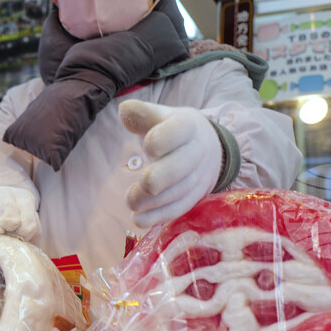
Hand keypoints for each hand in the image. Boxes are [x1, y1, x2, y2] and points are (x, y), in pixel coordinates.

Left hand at [119, 100, 221, 227]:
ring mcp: (197, 177)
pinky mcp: (193, 197)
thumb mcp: (158, 117)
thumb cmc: (170, 129)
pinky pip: (178, 209)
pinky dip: (158, 217)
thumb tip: (125, 110)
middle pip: (183, 166)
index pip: (180, 130)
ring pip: (179, 191)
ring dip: (154, 201)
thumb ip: (142, 114)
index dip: (164, 139)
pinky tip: (138, 220)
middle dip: (161, 176)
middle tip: (143, 182)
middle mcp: (196, 151)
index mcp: (187, 125)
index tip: (147, 146)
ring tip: (131, 201)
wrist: (205, 146)